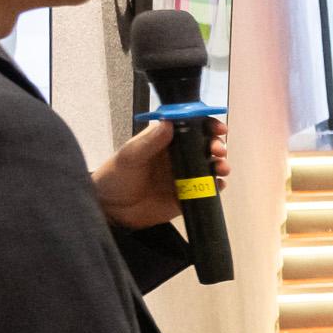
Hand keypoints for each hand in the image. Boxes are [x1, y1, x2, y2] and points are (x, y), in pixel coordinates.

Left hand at [93, 117, 230, 228]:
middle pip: (206, 146)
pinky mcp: (187, 196)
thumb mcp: (130, 155)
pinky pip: (208, 190)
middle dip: (217, 146)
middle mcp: (178, 157)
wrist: (111, 211)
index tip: (217, 128)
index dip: (207, 125)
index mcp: (166, 141)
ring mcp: (185, 176)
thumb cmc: (116, 177)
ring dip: (221, 165)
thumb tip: (169, 122)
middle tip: (218, 150)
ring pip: (211, 167)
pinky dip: (217, 187)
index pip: (191, 127)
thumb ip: (150, 140)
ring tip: (221, 168)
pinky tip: (218, 185)